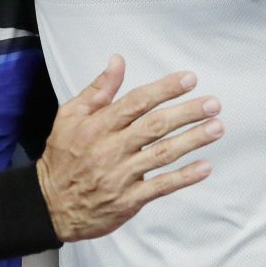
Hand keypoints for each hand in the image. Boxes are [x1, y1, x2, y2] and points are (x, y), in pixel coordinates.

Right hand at [36, 55, 221, 242]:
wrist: (49, 205)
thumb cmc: (62, 157)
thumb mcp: (70, 116)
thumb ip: (98, 89)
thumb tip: (118, 61)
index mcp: (98, 125)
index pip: (137, 101)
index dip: (165, 89)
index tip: (189, 79)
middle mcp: (111, 148)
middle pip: (155, 126)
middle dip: (187, 113)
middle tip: (213, 104)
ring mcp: (121, 175)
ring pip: (162, 154)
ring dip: (192, 140)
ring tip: (216, 128)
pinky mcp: (128, 200)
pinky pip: (160, 187)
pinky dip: (183, 177)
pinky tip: (204, 166)